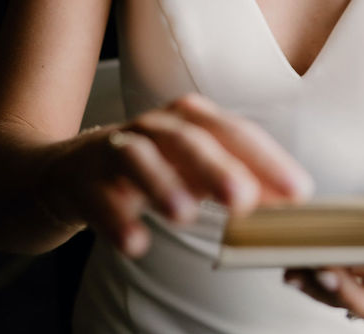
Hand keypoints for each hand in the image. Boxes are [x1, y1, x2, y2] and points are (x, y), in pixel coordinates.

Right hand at [39, 93, 313, 257]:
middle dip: (219, 167)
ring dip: (163, 184)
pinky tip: (134, 243)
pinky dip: (116, 218)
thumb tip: (293, 201)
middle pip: (191, 139)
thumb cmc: (146, 170)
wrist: (64, 172)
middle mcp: (155, 127)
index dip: (268, 160)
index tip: (299, 191)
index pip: (235, 133)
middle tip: (245, 199)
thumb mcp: (193, 173)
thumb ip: (239, 182)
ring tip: (185, 216)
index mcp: (190, 121)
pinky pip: (98, 197)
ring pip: (140, 158)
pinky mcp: (81, 179)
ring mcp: (115, 149)